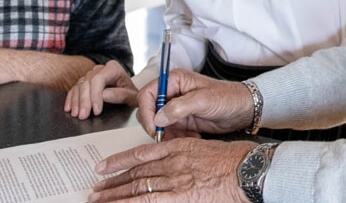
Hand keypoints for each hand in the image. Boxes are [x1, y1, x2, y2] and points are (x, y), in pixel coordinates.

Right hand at [66, 62, 137, 118]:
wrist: (128, 90)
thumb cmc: (131, 93)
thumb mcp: (132, 95)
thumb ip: (121, 94)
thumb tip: (104, 96)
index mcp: (113, 68)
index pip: (99, 79)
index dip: (95, 96)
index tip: (96, 111)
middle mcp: (100, 69)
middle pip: (87, 83)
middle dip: (84, 101)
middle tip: (83, 116)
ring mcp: (90, 74)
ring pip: (79, 86)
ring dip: (76, 102)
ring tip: (76, 114)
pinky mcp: (84, 82)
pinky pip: (74, 88)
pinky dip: (71, 99)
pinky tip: (69, 108)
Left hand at [90, 139, 252, 201]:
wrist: (249, 169)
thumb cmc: (236, 161)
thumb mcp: (207, 151)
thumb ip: (187, 158)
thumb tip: (173, 171)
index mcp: (179, 147)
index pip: (141, 154)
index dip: (119, 161)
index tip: (104, 166)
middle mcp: (172, 161)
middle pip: (136, 172)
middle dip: (113, 181)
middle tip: (96, 188)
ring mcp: (175, 178)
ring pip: (137, 185)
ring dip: (114, 193)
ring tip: (97, 199)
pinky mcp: (180, 195)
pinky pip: (146, 199)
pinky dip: (127, 202)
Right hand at [134, 70, 255, 137]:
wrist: (244, 110)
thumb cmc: (228, 97)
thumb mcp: (203, 100)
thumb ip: (179, 108)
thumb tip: (158, 118)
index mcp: (174, 80)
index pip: (147, 94)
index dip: (146, 111)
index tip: (153, 127)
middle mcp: (172, 93)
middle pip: (148, 110)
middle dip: (156, 126)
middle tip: (166, 136)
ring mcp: (176, 108)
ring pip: (158, 124)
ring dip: (168, 134)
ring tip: (187, 136)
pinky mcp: (182, 121)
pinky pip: (169, 132)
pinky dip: (177, 138)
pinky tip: (193, 137)